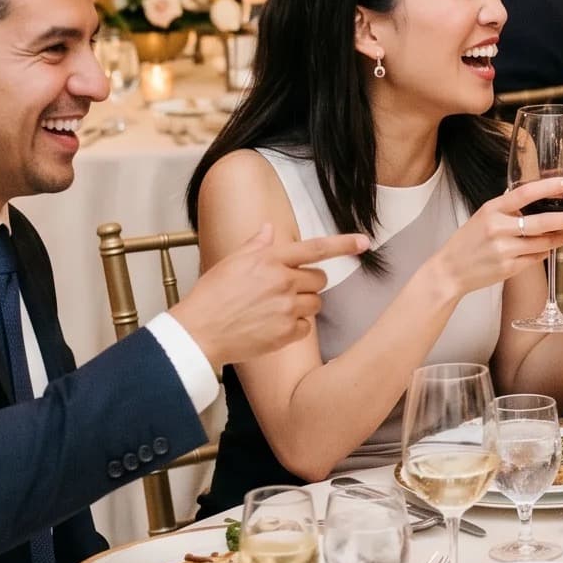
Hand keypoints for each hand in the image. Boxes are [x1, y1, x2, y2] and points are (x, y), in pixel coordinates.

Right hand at [172, 223, 371, 367]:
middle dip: (307, 283)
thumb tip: (270, 229)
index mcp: (270, 260)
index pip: (316, 248)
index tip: (364, 242)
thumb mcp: (231, 262)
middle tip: (284, 290)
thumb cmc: (211, 297)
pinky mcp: (286, 333)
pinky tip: (273, 326)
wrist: (198, 332)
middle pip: (319, 279)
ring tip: (276, 309)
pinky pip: (306, 327)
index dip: (343, 244)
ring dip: (303, 305)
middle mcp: (282, 281)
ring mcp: (286, 308)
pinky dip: (295, 327)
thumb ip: (256, 245)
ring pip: (316, 303)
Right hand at [436, 174, 562, 296]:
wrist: (450, 270)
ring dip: (558, 238)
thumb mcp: (483, 216)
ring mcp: (504, 250)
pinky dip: (544, 252)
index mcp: (492, 209)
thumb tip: (537, 199)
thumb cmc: (468, 241)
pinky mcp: (508, 268)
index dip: (548, 187)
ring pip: (542, 242)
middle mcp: (498, 228)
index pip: (525, 193)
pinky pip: (535, 258)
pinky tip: (545, 248)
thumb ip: (507, 209)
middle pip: (541, 222)